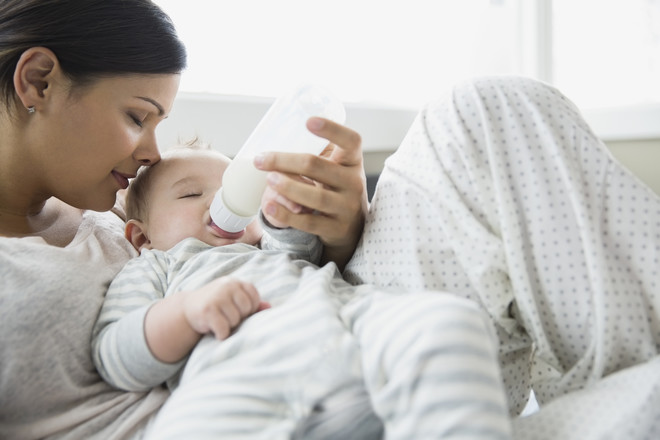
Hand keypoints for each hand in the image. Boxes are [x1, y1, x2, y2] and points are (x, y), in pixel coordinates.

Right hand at [182, 277, 268, 339]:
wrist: (187, 309)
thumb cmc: (216, 305)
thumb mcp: (233, 300)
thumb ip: (252, 303)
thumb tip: (269, 307)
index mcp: (235, 282)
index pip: (254, 297)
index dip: (249, 309)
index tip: (238, 311)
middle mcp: (227, 286)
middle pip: (246, 309)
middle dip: (239, 318)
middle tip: (226, 317)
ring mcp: (217, 297)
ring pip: (235, 320)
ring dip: (228, 326)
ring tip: (219, 321)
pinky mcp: (208, 310)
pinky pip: (223, 329)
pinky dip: (221, 334)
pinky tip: (214, 329)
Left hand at [255, 117, 367, 269]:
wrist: (352, 227)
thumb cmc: (335, 188)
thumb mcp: (335, 168)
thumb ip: (317, 153)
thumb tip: (276, 134)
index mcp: (352, 161)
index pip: (351, 141)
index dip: (332, 129)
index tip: (308, 121)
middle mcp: (354, 182)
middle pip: (319, 166)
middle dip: (286, 161)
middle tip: (261, 160)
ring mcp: (347, 207)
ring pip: (316, 196)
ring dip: (288, 187)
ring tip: (269, 179)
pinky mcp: (336, 228)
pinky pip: (309, 222)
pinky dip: (286, 215)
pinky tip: (270, 206)